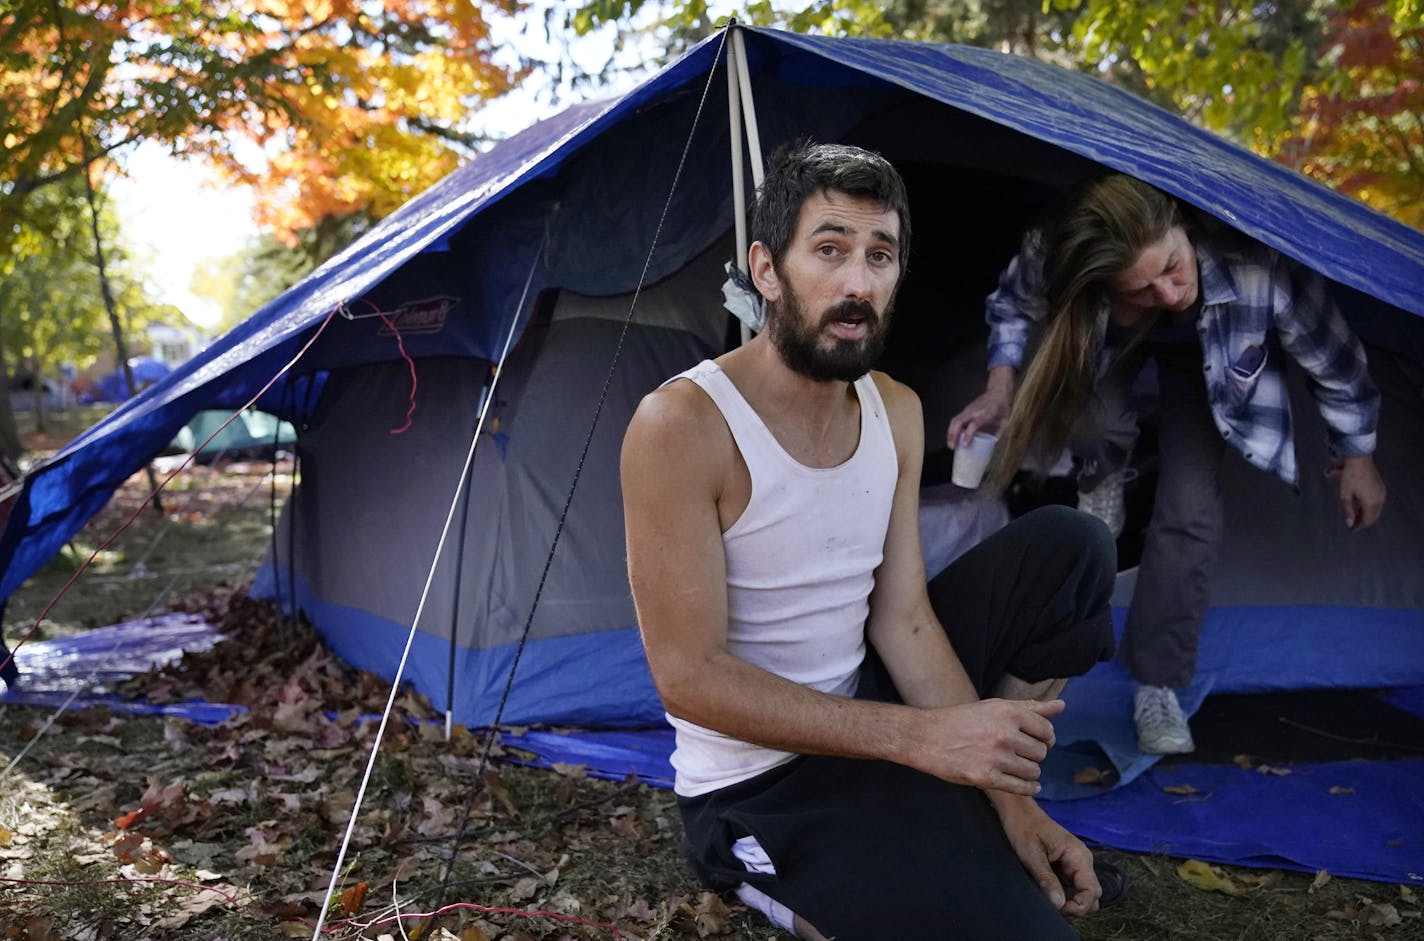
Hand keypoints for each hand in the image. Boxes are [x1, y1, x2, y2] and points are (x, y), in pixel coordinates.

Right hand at [910, 698, 1062, 795]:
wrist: (926, 737)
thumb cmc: (961, 719)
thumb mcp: (995, 707)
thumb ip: (1031, 708)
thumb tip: (1061, 706)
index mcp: (1007, 713)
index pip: (1046, 731)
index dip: (1045, 738)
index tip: (1038, 741)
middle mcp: (1004, 734)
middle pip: (1041, 752)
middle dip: (1034, 754)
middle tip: (1021, 753)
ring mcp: (995, 758)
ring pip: (1033, 771)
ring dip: (1030, 772)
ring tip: (1017, 767)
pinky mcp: (986, 778)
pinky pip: (1021, 788)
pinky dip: (1028, 788)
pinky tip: (1024, 784)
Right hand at [946, 366, 1014, 448]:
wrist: (998, 393)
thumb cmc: (1001, 408)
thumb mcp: (1004, 423)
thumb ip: (997, 435)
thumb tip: (992, 448)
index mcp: (985, 414)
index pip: (974, 424)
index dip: (968, 435)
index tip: (964, 445)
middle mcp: (974, 411)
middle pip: (958, 421)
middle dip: (953, 435)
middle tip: (953, 447)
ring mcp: (968, 409)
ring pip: (954, 420)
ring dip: (950, 432)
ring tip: (950, 444)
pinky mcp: (965, 410)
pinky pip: (956, 419)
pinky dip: (952, 429)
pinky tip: (953, 437)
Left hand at [990, 793, 1101, 915]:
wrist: (1017, 810)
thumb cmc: (1023, 828)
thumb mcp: (1032, 855)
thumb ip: (1046, 879)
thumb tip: (1059, 904)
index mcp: (1079, 856)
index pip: (1092, 891)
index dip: (1079, 906)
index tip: (1059, 909)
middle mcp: (1082, 861)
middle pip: (1092, 895)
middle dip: (1076, 907)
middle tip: (1053, 907)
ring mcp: (1076, 864)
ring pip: (1083, 893)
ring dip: (1070, 902)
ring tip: (1049, 900)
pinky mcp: (1067, 866)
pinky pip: (1072, 886)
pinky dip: (1064, 894)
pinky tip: (1048, 893)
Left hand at [1326, 454, 1385, 530]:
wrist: (1359, 460)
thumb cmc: (1350, 477)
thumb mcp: (1345, 496)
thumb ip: (1348, 511)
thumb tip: (1349, 524)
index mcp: (1371, 503)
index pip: (1367, 520)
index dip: (1359, 527)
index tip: (1351, 530)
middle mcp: (1380, 500)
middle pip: (1373, 517)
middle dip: (1363, 522)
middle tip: (1353, 525)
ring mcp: (1382, 493)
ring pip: (1376, 510)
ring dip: (1367, 515)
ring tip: (1356, 517)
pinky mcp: (1381, 488)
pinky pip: (1378, 503)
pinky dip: (1370, 508)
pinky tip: (1362, 507)